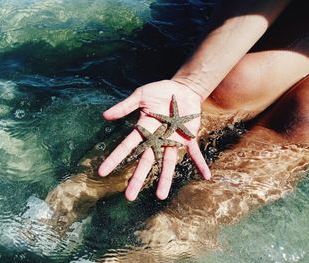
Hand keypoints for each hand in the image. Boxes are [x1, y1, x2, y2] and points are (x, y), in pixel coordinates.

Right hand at [98, 80, 210, 200]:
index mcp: (144, 129)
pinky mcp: (189, 137)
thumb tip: (104, 116)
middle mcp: (157, 139)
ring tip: (160, 196)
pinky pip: (195, 152)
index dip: (115, 159)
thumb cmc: (159, 91)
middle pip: (146, 161)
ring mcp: (173, 140)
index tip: (102, 172)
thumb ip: (125, 106)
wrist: (182, 88)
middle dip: (138, 178)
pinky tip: (206, 175)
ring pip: (168, 162)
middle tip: (129, 197)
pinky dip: (201, 163)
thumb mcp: (140, 95)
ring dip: (165, 179)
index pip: (127, 146)